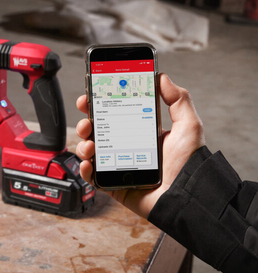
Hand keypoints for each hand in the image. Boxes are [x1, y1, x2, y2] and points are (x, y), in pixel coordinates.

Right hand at [75, 73, 204, 218]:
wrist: (186, 196)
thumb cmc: (189, 164)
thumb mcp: (187, 125)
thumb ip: (178, 99)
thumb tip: (162, 77)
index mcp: (140, 132)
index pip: (114, 113)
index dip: (100, 103)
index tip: (91, 94)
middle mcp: (126, 147)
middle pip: (97, 130)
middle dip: (86, 121)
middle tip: (87, 119)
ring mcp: (117, 165)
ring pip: (91, 151)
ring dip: (83, 143)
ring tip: (90, 143)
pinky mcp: (113, 185)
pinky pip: (92, 177)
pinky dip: (85, 169)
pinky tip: (89, 163)